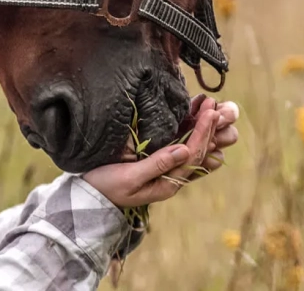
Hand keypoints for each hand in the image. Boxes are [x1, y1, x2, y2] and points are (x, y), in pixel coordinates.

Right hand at [81, 97, 241, 208]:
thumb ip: (156, 165)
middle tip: (213, 104)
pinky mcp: (157, 165)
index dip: (203, 133)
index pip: (192, 156)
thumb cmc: (106, 187)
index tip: (209, 113)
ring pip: (191, 150)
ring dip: (201, 130)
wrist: (90, 197)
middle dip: (207, 128)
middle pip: (197, 153)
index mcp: (168, 184)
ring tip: (208, 109)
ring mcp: (165, 172)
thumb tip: (184, 150)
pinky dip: (189, 133)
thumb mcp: (129, 178)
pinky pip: (180, 149)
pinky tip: (192, 121)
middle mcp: (171, 179)